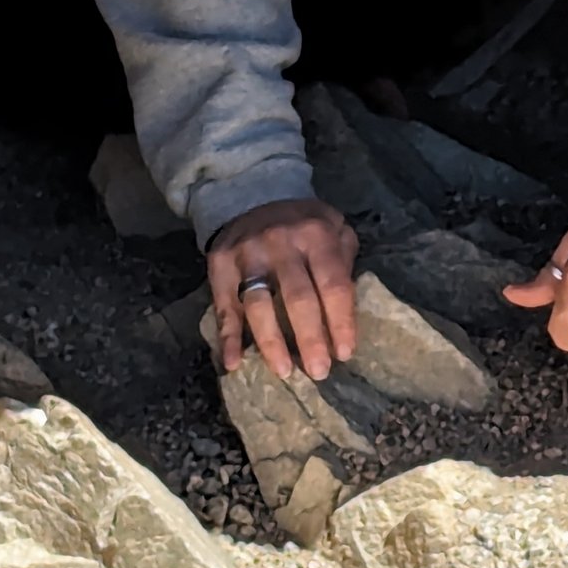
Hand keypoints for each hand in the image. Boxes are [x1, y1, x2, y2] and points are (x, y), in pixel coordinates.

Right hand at [204, 198, 358, 381]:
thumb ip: (344, 260)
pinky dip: (227, 336)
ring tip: (284, 371)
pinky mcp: (219, 263)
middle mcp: (280, 243)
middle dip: (310, 339)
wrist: (253, 195)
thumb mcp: (334, 227)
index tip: (345, 353)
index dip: (340, 320)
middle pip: (296, 298)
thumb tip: (347, 310)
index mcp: (316, 234)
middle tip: (319, 372)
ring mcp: (247, 254)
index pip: (333, 283)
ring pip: (257, 305)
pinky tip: (234, 363)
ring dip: (270, 342)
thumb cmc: (303, 223)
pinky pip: (223, 305)